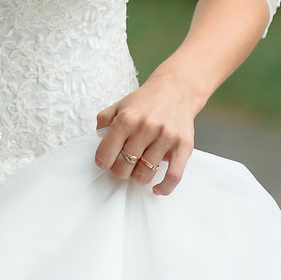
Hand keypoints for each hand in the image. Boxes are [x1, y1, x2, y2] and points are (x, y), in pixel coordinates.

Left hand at [94, 74, 200, 196]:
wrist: (176, 90)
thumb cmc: (145, 102)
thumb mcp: (118, 105)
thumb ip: (103, 122)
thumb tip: (97, 142)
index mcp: (126, 119)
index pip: (105, 156)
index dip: (104, 162)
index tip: (108, 161)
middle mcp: (145, 128)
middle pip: (123, 168)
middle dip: (120, 171)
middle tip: (124, 165)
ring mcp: (166, 137)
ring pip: (145, 174)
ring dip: (139, 176)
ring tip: (139, 168)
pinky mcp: (183, 146)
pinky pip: (173, 176)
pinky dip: (164, 188)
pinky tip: (157, 189)